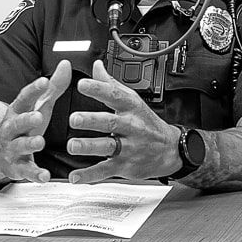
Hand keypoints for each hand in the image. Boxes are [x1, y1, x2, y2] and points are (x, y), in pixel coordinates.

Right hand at [0, 59, 71, 182]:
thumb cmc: (22, 126)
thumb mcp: (37, 105)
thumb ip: (53, 87)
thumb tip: (65, 64)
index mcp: (18, 111)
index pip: (24, 97)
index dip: (34, 90)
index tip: (44, 82)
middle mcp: (12, 129)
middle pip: (17, 122)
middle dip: (26, 119)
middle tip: (38, 116)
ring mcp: (12, 148)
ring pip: (19, 146)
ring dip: (29, 144)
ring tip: (40, 142)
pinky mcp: (17, 167)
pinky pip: (26, 171)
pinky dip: (35, 174)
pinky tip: (45, 176)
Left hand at [65, 60, 180, 183]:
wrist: (169, 149)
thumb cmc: (146, 122)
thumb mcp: (132, 100)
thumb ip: (110, 84)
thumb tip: (96, 65)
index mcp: (130, 107)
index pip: (114, 96)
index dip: (98, 89)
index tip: (82, 85)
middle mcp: (130, 126)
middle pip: (110, 122)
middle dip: (92, 120)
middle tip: (75, 118)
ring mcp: (128, 147)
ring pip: (108, 146)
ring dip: (89, 147)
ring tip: (72, 146)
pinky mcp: (124, 165)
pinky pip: (105, 170)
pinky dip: (90, 175)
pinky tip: (75, 176)